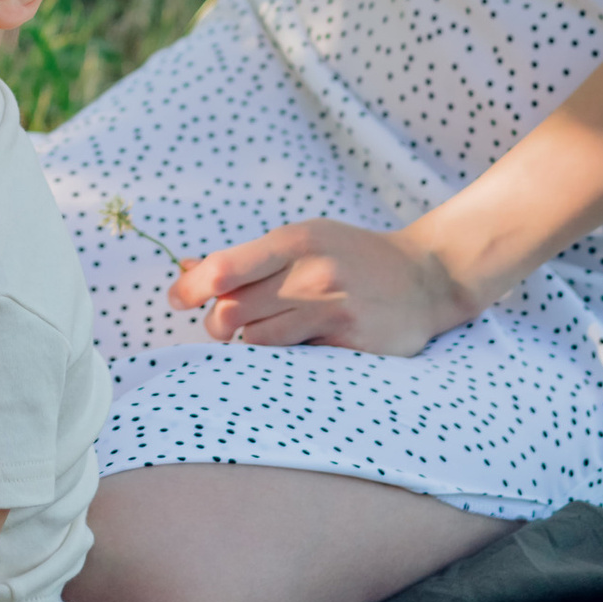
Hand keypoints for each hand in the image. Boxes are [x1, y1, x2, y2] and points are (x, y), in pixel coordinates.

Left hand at [172, 220, 474, 355]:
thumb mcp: (304, 240)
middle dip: (217, 323)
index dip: (190, 288)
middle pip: (232, 311)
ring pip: (259, 342)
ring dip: (252, 341)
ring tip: (271, 330)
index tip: (175, 299)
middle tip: (224, 324)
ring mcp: (333, 311)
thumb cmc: (351, 257)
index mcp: (295, 241)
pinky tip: (301, 345)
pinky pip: (295, 361)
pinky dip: (287, 358)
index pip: (224, 268)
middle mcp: (311, 274)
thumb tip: (186, 269)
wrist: (427, 277)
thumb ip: (248, 259)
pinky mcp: (351, 345)